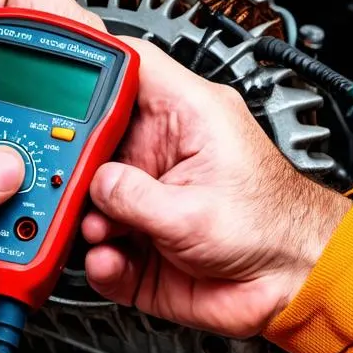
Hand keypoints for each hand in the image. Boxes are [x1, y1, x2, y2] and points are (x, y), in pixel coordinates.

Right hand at [82, 39, 349, 337]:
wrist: (293, 286)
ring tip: (100, 232)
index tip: (59, 84)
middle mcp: (162, 153)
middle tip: (70, 182)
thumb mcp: (198, 211)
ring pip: (91, 196)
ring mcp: (149, 198)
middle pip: (96, 137)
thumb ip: (137, 198)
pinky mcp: (141, 243)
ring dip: (86, 217)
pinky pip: (100, 247)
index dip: (93, 66)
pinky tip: (111, 260)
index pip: (131, 68)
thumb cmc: (275, 230)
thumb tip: (96, 186)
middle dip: (78, 163)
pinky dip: (99, 258)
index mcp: (186, 118)